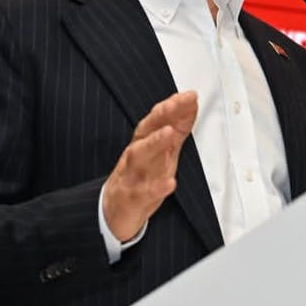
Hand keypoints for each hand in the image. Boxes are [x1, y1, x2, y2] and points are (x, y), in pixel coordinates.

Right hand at [102, 90, 197, 241]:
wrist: (114, 210)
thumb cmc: (140, 175)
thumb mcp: (162, 148)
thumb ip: (177, 125)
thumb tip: (191, 102)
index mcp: (144, 140)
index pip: (158, 118)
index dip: (173, 105)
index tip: (189, 95)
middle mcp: (137, 153)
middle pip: (146, 130)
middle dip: (162, 115)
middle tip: (178, 103)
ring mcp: (133, 174)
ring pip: (140, 155)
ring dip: (155, 142)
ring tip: (169, 132)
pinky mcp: (132, 198)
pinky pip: (144, 192)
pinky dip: (157, 187)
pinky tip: (170, 183)